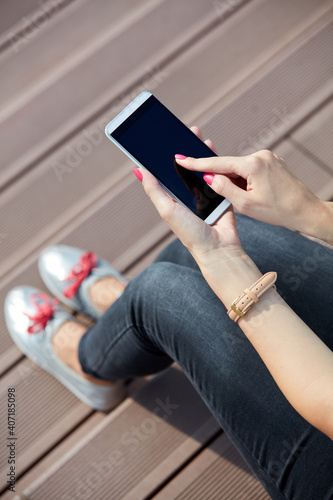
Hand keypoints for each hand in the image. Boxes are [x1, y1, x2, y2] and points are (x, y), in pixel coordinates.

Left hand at [136, 127, 261, 305]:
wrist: (219, 248)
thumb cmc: (191, 233)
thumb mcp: (167, 209)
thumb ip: (154, 190)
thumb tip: (137, 169)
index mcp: (173, 197)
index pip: (166, 172)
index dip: (163, 155)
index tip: (161, 138)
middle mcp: (188, 193)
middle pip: (185, 166)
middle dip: (184, 147)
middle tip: (182, 129)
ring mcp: (205, 192)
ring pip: (202, 166)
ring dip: (200, 150)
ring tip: (197, 135)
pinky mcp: (221, 193)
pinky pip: (218, 173)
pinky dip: (216, 160)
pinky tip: (212, 147)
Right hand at [175, 149, 323, 233]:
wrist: (306, 211)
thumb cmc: (278, 210)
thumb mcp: (246, 204)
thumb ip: (224, 188)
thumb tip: (209, 177)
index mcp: (252, 164)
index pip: (217, 163)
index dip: (196, 162)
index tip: (180, 158)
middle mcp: (260, 155)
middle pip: (228, 165)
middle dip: (220, 177)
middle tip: (220, 189)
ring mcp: (268, 157)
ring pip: (239, 168)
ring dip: (234, 181)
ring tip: (247, 199)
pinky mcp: (272, 162)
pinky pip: (250, 169)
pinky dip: (244, 179)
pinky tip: (252, 193)